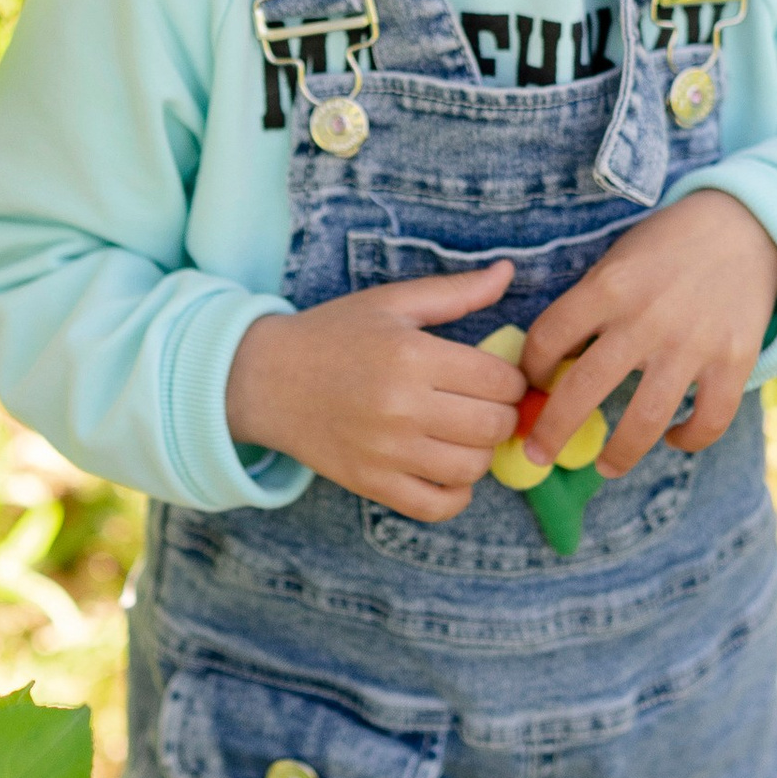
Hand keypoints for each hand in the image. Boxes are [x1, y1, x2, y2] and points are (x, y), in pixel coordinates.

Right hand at [227, 260, 525, 521]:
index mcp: (412, 356)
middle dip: (502, 415)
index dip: (512, 379)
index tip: (497, 377)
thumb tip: (508, 271)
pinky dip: (456, 494)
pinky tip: (447, 469)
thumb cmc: (333, 335)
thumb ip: (456, 292)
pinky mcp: (371, 484)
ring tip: (464, 434)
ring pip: (472, 467)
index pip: (500, 381)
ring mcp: (386, 451)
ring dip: (481, 452)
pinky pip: (438, 506)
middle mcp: (402, 407)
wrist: (264, 379)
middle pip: (494, 426)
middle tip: (484, 405)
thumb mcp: (391, 303)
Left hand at [519, 190, 776, 480]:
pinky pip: (708, 420)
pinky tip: (672, 438)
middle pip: (582, 390)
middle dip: (552, 431)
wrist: (744, 228)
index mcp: (608, 286)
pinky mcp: (734, 361)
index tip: (529, 387)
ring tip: (604, 468)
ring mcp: (692, 344)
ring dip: (618, 454)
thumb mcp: (617, 260)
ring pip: (644, 420)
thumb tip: (552, 363)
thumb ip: (588, 306)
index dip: (529, 370)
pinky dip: (688, 439)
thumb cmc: (667, 247)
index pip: (547, 338)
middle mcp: (646, 319)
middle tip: (538, 453)